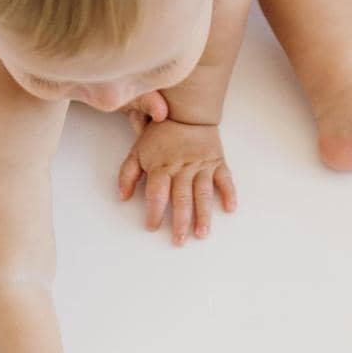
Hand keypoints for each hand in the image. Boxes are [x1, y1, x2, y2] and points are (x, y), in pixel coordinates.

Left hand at [117, 118, 236, 245]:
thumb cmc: (160, 135)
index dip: (154, 212)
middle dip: (180, 221)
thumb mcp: (137, 151)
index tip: (152, 227)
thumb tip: (122, 197)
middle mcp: (182, 168)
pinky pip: (225, 179)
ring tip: (202, 234)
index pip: (157, 193)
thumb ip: (127, 174)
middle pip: (181, 198)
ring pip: (203, 193)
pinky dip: (229, 193)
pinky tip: (229, 209)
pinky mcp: (217, 162)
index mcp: (161, 166)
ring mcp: (201, 165)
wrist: (186, 111)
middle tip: (179, 241)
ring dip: (203, 215)